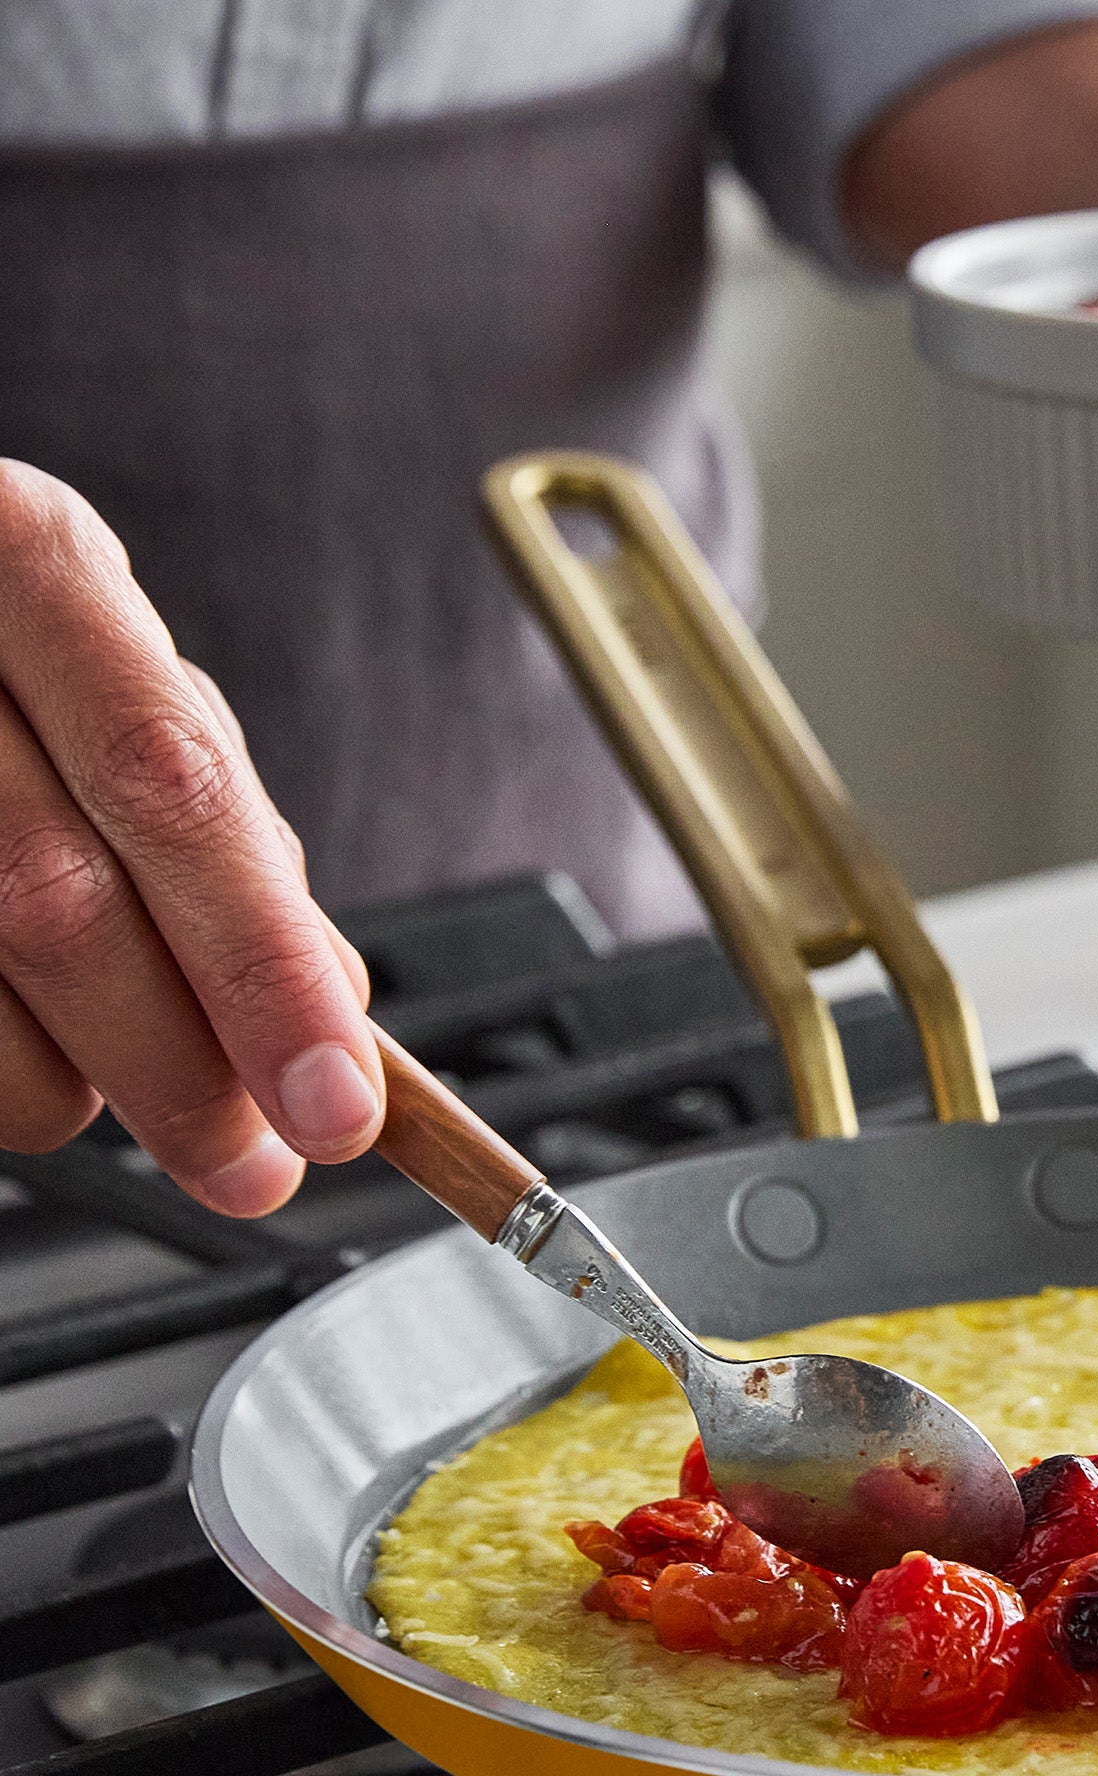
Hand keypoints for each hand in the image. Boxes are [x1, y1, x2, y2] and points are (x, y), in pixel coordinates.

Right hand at [0, 462, 383, 1214]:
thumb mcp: (119, 685)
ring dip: (77, 1082)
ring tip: (128, 1081)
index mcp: (30, 562)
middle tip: (256, 1167)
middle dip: (185, 1070)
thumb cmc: (4, 661)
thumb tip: (336, 1001)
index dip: (262, 966)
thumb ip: (222, 828)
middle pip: (59, 902)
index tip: (340, 1104)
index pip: (173, 790)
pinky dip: (4, 1073)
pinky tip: (36, 1052)